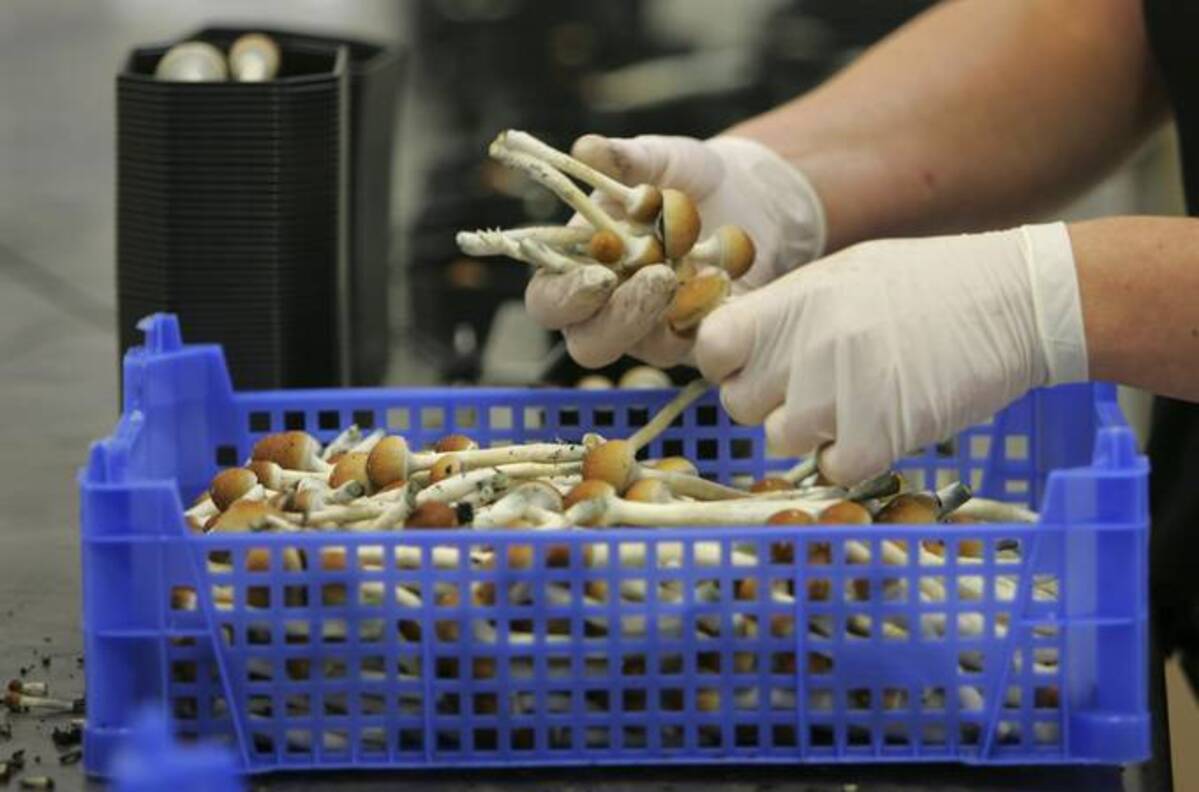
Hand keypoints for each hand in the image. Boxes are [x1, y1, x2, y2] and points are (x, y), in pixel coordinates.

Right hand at [525, 135, 826, 367]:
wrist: (754, 195)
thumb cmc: (688, 177)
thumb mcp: (662, 158)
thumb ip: (625, 157)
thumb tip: (586, 147)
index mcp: (579, 267)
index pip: (548, 301)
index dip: (564, 297)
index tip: (598, 275)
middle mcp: (608, 307)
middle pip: (587, 343)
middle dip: (616, 318)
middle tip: (657, 277)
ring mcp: (653, 329)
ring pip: (642, 351)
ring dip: (665, 319)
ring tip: (690, 274)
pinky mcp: (697, 337)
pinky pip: (695, 344)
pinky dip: (705, 315)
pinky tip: (722, 280)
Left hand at [694, 223, 1088, 483]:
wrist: (1016, 301)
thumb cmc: (931, 283)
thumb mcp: (844, 276)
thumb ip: (787, 312)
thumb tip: (740, 344)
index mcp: (791, 301)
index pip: (711, 348)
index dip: (725, 364)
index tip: (750, 366)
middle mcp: (803, 347)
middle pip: (741, 402)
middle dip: (770, 401)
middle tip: (818, 386)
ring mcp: (836, 395)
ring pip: (782, 439)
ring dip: (813, 431)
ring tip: (859, 400)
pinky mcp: (874, 437)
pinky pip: (831, 468)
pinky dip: (852, 457)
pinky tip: (882, 425)